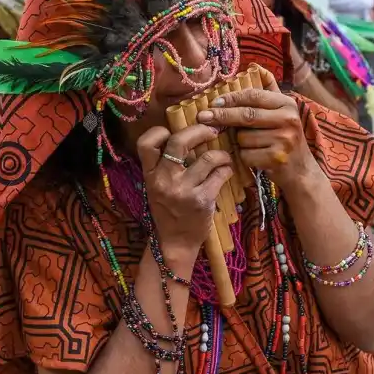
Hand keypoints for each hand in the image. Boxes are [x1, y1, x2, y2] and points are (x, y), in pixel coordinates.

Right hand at [137, 124, 233, 256]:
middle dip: (199, 130)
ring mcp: (183, 191)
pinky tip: (226, 172)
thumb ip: (164, 165)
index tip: (174, 132)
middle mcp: (163, 180)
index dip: (159, 131)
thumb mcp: (156, 187)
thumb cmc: (168, 212)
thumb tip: (186, 136)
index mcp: (149, 175)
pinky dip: (227, 169)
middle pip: (179, 141)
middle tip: (212, 131)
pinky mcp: (202, 200)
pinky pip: (220, 174)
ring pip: (207, 157)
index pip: (146, 143)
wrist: (174, 243)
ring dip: (221, 154)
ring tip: (224, 157)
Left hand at [196, 65, 316, 190]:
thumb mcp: (282, 111)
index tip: (214, 102)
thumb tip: (254, 66)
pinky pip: (246, 155)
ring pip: (244, 137)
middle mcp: (288, 119)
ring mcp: (284, 140)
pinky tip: (254, 157)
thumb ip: (268, 89)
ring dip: (239, 142)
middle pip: (246, 115)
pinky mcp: (277, 158)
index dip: (231, 98)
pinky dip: (244, 157)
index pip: (253, 95)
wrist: (300, 170)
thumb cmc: (284, 137)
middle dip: (222, 115)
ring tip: (250, 144)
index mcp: (287, 104)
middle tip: (203, 116)